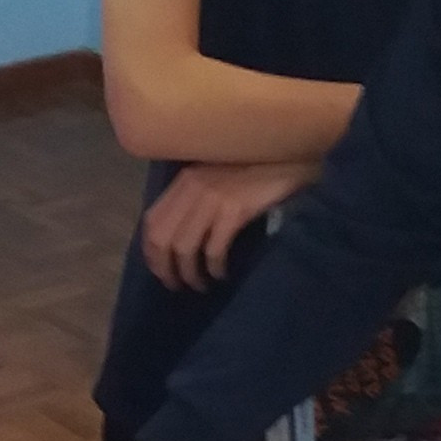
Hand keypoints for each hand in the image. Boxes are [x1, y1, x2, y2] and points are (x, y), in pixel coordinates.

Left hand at [140, 157, 318, 289]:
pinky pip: (214, 249)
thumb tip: (185, 233)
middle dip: (165, 269)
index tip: (161, 270)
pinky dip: (214, 267)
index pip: (151, 221)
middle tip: (177, 286)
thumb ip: (198, 196)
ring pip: (185, 248)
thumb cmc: (257, 167)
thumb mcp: (218, 176)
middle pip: (162, 239)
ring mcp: (212, 198)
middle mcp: (192, 188)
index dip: (151, 252)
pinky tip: (221, 274)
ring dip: (189, 274)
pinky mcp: (234, 210)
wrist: (289, 154)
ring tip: (200, 286)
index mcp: (184, 181)